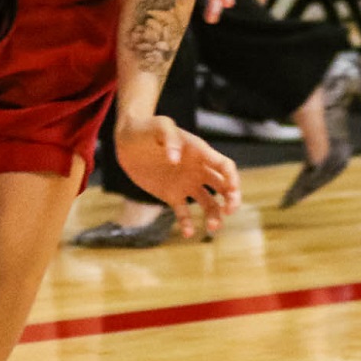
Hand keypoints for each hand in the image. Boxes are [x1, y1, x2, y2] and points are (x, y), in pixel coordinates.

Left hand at [114, 117, 240, 239]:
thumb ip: (170, 138)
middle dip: (231, 199)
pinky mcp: (172, 195)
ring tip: (211, 228)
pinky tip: (188, 234)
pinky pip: (184, 213)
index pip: (225, 167)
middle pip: (224, 187)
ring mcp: (186, 184)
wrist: (127, 140)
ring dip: (214, 215)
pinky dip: (188, 224)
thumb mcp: (159, 126)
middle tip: (229, 211)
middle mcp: (198, 170)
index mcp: (200, 153)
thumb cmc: (146, 128)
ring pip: (209, 203)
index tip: (232, 191)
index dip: (232, 179)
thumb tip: (175, 159)